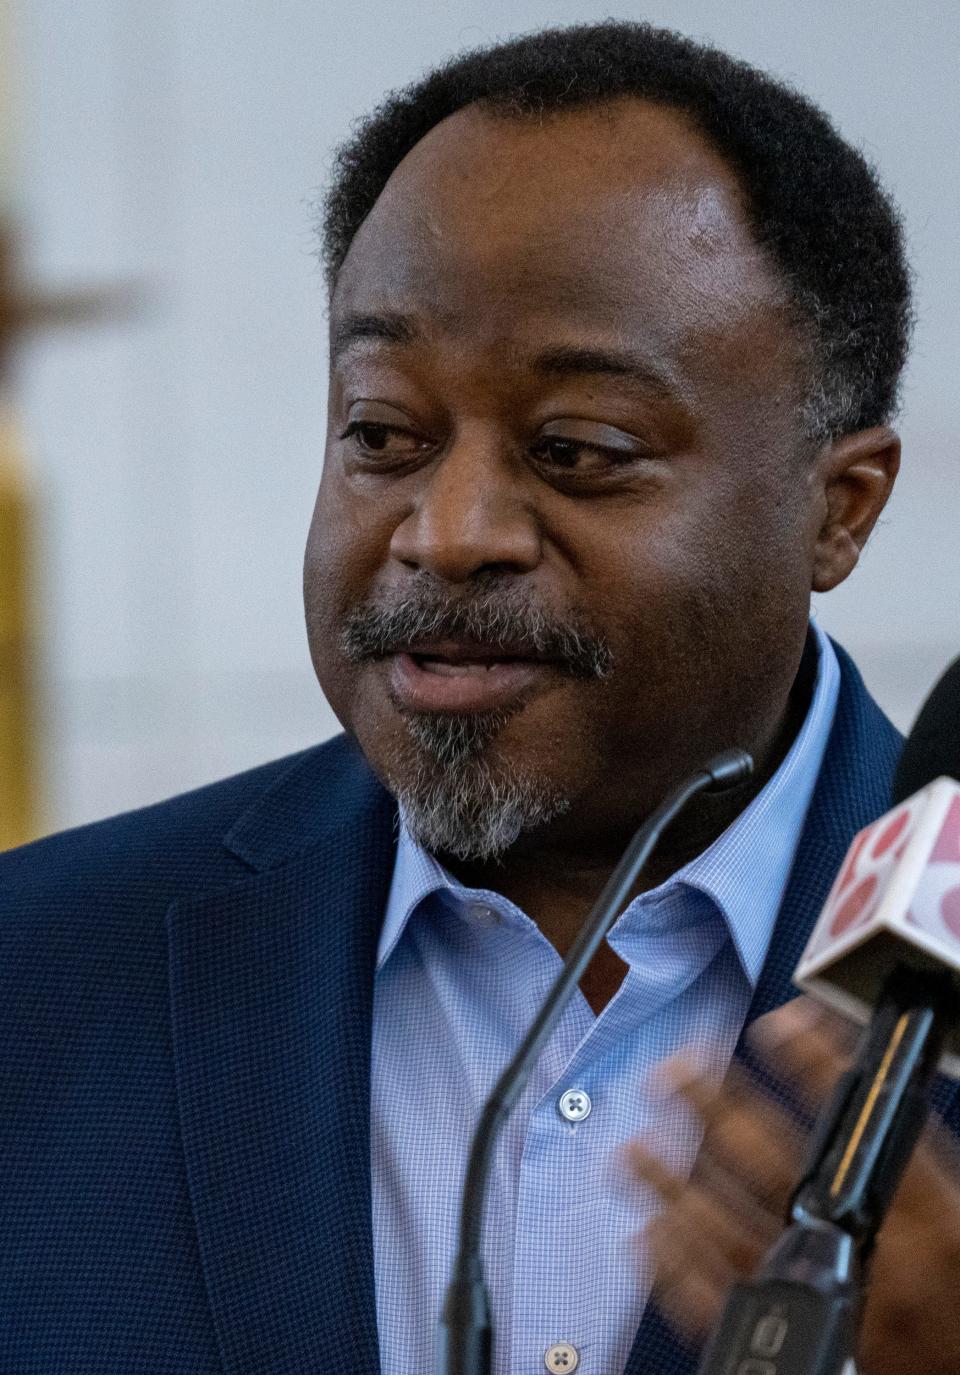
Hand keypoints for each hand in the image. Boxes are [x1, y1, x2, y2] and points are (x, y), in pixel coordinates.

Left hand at [631, 997, 959, 1374]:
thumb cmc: (958, 1294)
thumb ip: (912, 1152)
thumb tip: (865, 1078)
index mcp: (923, 1218)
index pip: (859, 1126)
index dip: (815, 1064)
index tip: (776, 1025)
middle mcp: (862, 1253)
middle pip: (772, 1165)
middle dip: (715, 1109)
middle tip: (675, 1070)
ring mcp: (820, 1300)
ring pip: (728, 1232)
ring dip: (673, 1184)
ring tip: (635, 1146)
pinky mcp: (792, 1346)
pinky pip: (719, 1303)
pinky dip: (677, 1267)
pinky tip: (650, 1231)